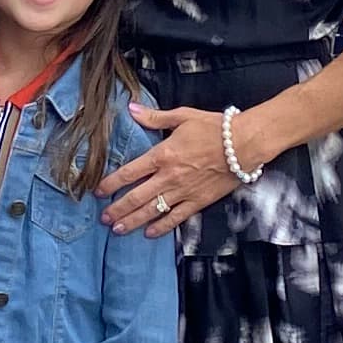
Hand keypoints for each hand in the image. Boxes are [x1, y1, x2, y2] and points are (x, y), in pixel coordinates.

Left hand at [98, 100, 241, 236]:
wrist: (244, 144)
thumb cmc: (214, 128)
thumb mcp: (182, 117)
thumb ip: (154, 118)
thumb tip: (131, 109)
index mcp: (162, 155)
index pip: (129, 173)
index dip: (111, 183)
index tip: (98, 192)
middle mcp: (169, 177)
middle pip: (136, 197)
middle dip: (118, 209)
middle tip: (104, 218)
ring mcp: (183, 192)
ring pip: (152, 210)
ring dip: (133, 221)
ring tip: (118, 229)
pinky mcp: (198, 202)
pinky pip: (176, 218)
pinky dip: (161, 227)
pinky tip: (149, 233)